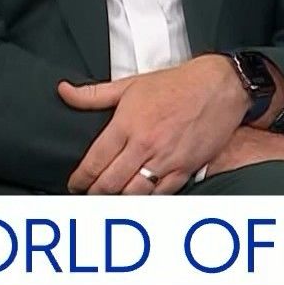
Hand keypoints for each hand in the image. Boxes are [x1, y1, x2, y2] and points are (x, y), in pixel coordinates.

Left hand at [60, 55, 246, 194]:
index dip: (80, 179)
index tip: (75, 183)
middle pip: (109, 183)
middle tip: (88, 195)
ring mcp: (166, 159)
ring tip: (110, 199)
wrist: (219, 86)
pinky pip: (161, 194)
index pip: (94, 162)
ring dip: (117, 200)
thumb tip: (64, 91)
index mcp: (127, 124)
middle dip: (93, 193)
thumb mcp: (131, 84)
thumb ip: (94, 94)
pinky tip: (138, 198)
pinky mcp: (185, 168)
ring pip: (133, 193)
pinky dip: (146, 199)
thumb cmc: (176, 84)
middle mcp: (144, 145)